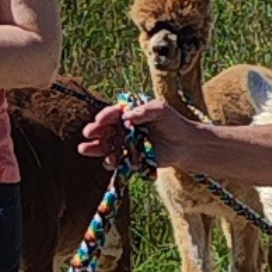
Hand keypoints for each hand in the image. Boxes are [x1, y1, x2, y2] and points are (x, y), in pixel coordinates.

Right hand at [78, 97, 196, 171]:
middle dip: (95, 131)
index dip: (105, 116)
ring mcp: (126, 144)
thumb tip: (128, 115)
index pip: (114, 114)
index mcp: (129, 114)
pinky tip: (109, 162)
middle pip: (105, 130)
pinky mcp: (130, 159)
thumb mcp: (161, 110)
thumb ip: (145, 111)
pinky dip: (111, 162)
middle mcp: (124, 128)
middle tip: (88, 133)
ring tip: (86, 149)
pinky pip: (117, 160)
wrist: (185, 145)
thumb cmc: (173, 123)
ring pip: (107, 146)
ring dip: (96, 148)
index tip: (100, 120)